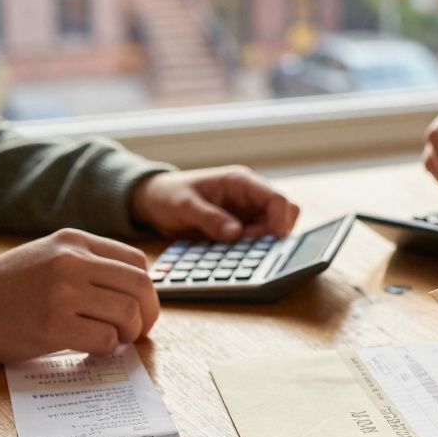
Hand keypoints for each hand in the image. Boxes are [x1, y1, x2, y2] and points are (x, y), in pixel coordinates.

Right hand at [0, 229, 159, 362]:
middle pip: (140, 286)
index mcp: (73, 241)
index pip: (136, 261)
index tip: (139, 307)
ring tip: (115, 341)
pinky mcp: (52, 325)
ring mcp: (62, 292)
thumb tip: (134, 291)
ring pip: (128, 313)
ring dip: (129, 333)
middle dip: (149, 313)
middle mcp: (71, 261)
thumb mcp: (46, 257)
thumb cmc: (0, 289)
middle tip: (138, 331)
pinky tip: (92, 349)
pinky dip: (107, 349)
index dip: (145, 289)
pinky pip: (105, 339)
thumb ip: (86, 264)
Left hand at [130, 166, 299, 240]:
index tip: (274, 240)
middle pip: (283, 215)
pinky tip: (237, 254)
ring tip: (241, 252)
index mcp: (241, 182)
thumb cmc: (168, 195)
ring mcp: (248, 212)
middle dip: (274, 234)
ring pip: (274, 229)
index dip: (281, 220)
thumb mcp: (184, 206)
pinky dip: (253, 249)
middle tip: (251, 249)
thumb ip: (210, 218)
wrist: (154, 201)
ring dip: (264, 244)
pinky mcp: (242, 227)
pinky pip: (258, 240)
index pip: (276, 199)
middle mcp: (250, 196)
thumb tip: (236, 233)